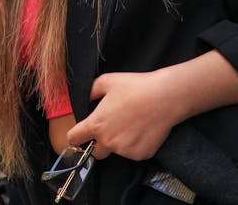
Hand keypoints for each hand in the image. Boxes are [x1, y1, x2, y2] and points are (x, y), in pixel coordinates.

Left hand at [66, 52, 237, 160]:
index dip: (75, 136)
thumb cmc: (135, 87)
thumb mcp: (107, 81)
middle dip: (99, 142)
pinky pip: (131, 152)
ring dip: (118, 141)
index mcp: (96, 124)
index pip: (74, 139)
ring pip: (115, 151)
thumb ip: (89, 92)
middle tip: (111, 126)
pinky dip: (134, 144)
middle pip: (95, 151)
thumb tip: (83, 99)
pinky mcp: (139, 155)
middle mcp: (108, 141)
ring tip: (131, 122)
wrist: (164, 98)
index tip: (79, 134)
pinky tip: (141, 128)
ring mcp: (124, 150)